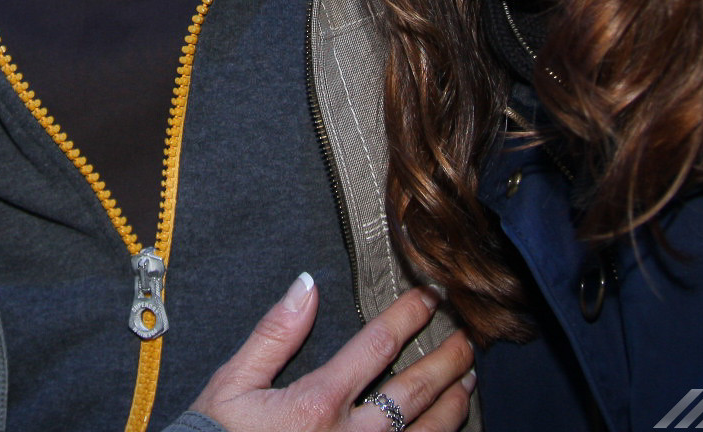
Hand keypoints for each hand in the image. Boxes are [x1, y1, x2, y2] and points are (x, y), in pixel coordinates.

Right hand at [189, 276, 474, 431]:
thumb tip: (307, 285)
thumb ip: (275, 334)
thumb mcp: (234, 383)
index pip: (377, 346)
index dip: (408, 316)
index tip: (429, 297)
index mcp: (317, 404)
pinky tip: (446, 429)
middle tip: (468, 340)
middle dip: (447, 362)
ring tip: (467, 383)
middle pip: (415, 393)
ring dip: (452, 406)